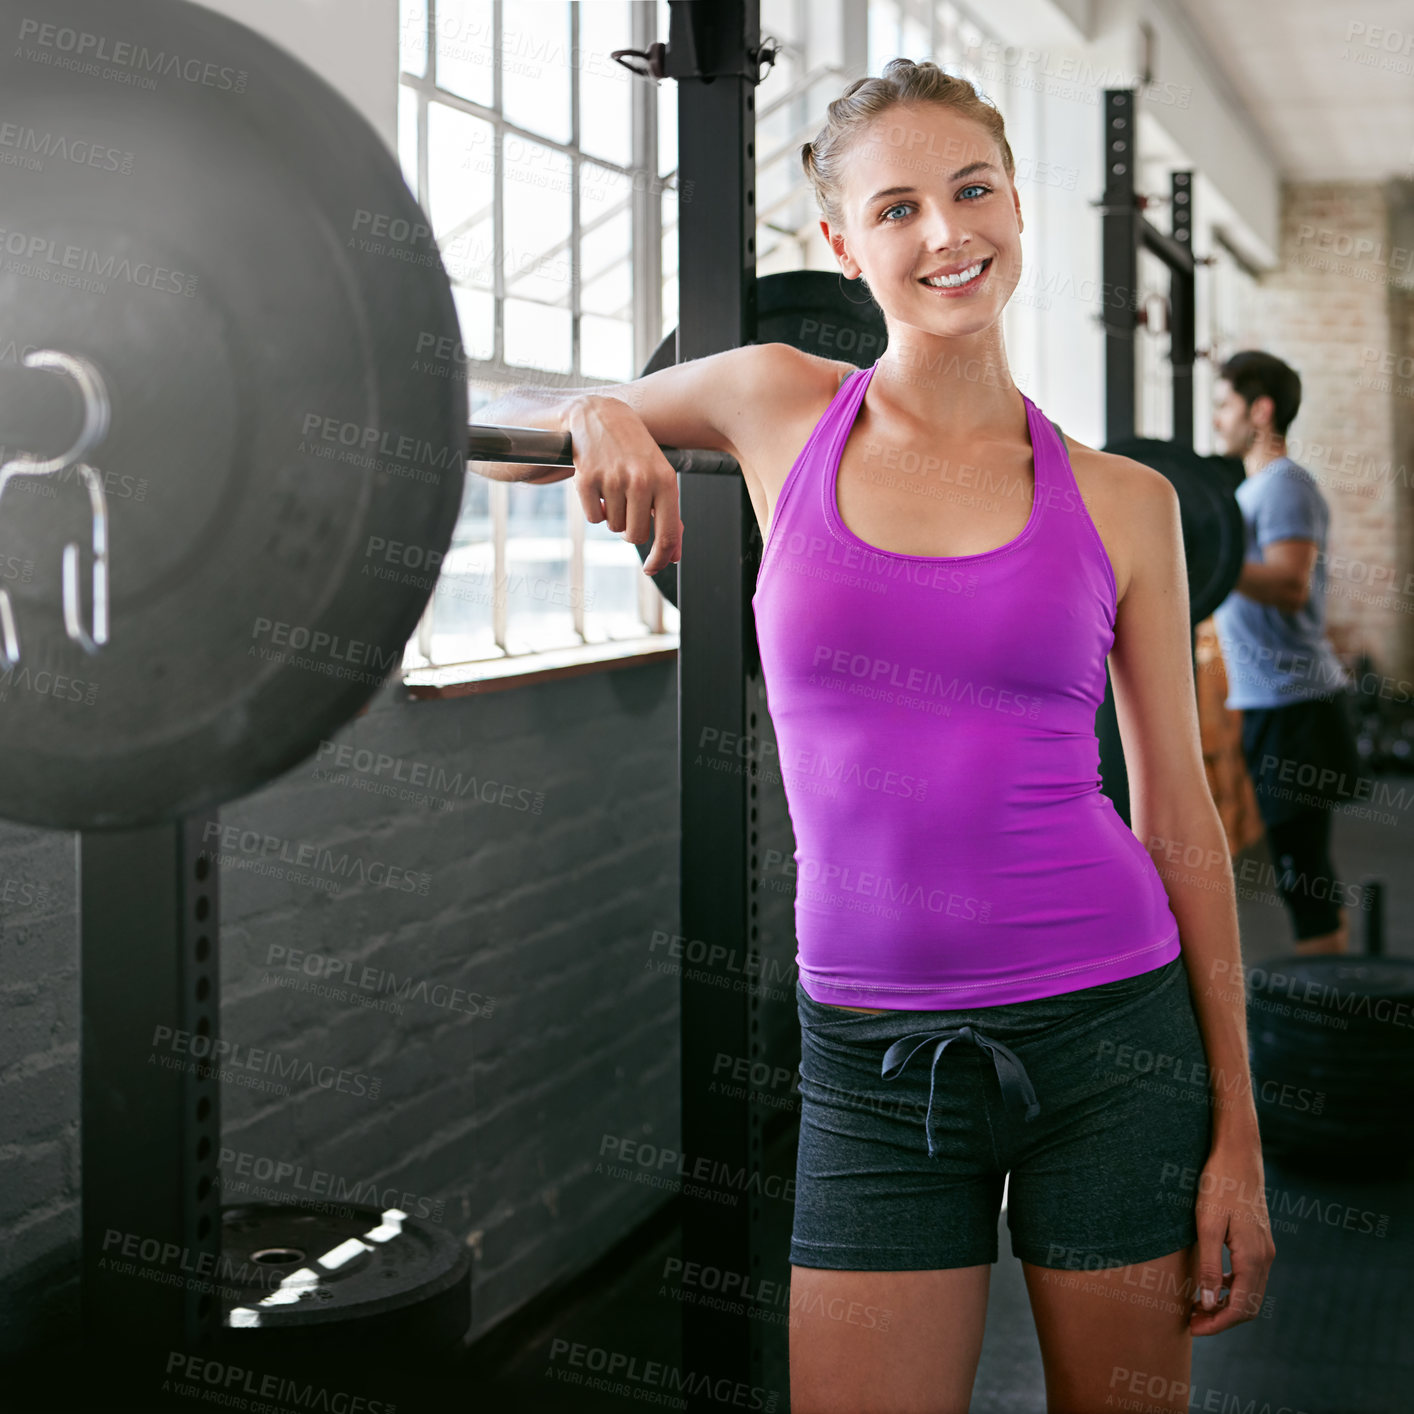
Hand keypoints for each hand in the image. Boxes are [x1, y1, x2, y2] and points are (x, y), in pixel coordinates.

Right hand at [565, 394, 683, 575]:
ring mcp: (613, 479)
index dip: (661, 558)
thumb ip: (669, 515)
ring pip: (613, 526)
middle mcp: (641, 480)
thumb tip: (675, 555)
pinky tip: (599, 487)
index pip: (667, 533)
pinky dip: (594, 509)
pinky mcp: (586, 479)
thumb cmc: (635, 449)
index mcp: (665, 481)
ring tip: (614, 488)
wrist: (600, 415)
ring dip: (612, 515)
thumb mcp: (660, 475)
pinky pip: (593, 518)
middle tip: (628, 507)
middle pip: (635, 535)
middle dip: (630, 529)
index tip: (654, 568)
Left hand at [1188, 1134, 1275, 1334]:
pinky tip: (1209, 1282)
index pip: (1240, 1308)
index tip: (1193, 1329)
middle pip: (1249, 1305)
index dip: (1217, 1323)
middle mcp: (1265, 1257)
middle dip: (1221, 1319)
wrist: (1237, 1153)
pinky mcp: (1259, 1240)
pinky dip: (1230, 1287)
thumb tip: (1206, 1304)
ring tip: (1196, 1306)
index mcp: (1253, 1257)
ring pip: (1250, 1292)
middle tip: (1192, 1322)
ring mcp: (1265, 1249)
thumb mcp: (1206, 1224)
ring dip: (1226, 1304)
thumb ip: (1207, 1266)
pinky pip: (1248, 1275)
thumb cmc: (1218, 1184)